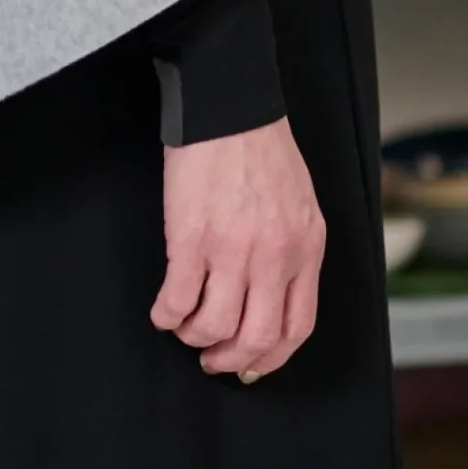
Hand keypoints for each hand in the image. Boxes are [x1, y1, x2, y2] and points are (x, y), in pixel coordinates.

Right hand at [151, 116, 324, 377]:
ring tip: (185, 329)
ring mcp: (232, 249)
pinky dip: (167, 315)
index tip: (251, 364)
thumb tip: (273, 292)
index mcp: (305, 247)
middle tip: (213, 359)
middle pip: (257, 338)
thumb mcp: (299, 202)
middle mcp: (274, 256)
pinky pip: (178, 299)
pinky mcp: (192, 238)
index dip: (271, 357)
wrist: (228, 105)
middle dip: (231, 359)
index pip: (296, 326)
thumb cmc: (260, 145)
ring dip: (196, 338)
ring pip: (215, 326)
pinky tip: (162, 310)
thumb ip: (292, 247)